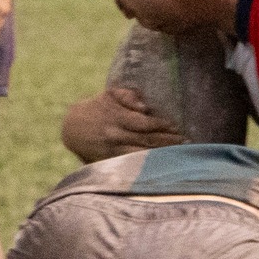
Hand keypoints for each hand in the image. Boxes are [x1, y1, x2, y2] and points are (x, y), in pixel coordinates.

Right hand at [62, 87, 183, 161]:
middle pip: (147, 140)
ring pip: (141, 153)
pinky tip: (162, 164)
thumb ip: (128, 96)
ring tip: (180, 154)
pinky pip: (132, 163)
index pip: (145, 123)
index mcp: (117, 117)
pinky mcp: (110, 160)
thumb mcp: (109, 94)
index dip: (163, 126)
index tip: (178, 128)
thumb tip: (144, 106)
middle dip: (168, 142)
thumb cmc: (97, 107)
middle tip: (187, 142)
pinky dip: (147, 164)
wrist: (72, 127)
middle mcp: (116, 134)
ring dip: (161, 154)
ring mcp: (113, 149)